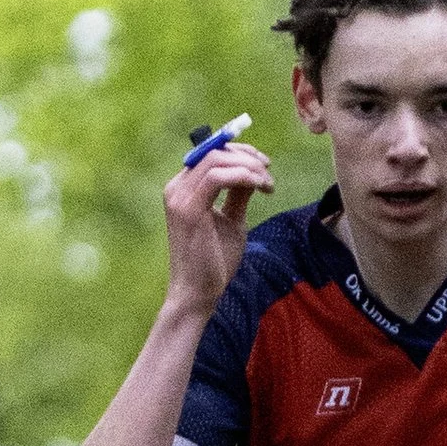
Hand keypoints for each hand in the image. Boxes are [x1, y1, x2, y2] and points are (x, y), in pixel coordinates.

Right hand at [161, 134, 274, 320]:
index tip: (265, 165)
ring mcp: (179, 197)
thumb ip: (238, 195)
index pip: (210, 154)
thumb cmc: (214, 261)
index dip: (240, 152)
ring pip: (217, 160)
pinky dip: (244, 176)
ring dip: (249, 167)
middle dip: (248, 157)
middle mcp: (177, 188)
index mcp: (183, 188)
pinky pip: (218, 177)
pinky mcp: (188, 209)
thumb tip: (253, 173)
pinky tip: (260, 188)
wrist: (198, 293)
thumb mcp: (231, 220)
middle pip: (214, 152)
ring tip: (268, 184)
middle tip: (270, 173)